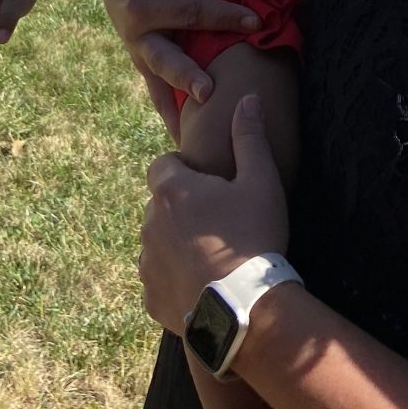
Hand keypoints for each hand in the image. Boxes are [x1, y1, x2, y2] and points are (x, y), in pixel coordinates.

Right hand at [104, 0, 259, 133]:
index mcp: (142, 4)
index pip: (188, 11)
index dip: (222, 16)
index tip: (254, 22)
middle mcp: (139, 37)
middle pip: (164, 58)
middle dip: (187, 75)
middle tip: (209, 92)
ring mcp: (141, 57)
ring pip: (159, 84)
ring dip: (177, 106)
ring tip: (194, 135)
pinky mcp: (146, 69)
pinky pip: (159, 94)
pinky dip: (172, 114)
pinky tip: (186, 141)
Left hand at [140, 95, 289, 331]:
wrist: (246, 309)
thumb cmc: (255, 238)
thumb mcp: (262, 183)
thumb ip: (250, 138)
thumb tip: (247, 99)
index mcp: (172, 191)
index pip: (161, 166)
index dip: (183, 171)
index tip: (208, 185)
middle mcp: (149, 223)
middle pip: (159, 205)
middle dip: (180, 209)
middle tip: (217, 222)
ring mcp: (146, 263)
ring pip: (155, 243)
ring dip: (175, 243)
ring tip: (212, 256)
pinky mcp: (149, 297)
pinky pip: (158, 279)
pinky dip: (174, 279)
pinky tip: (204, 285)